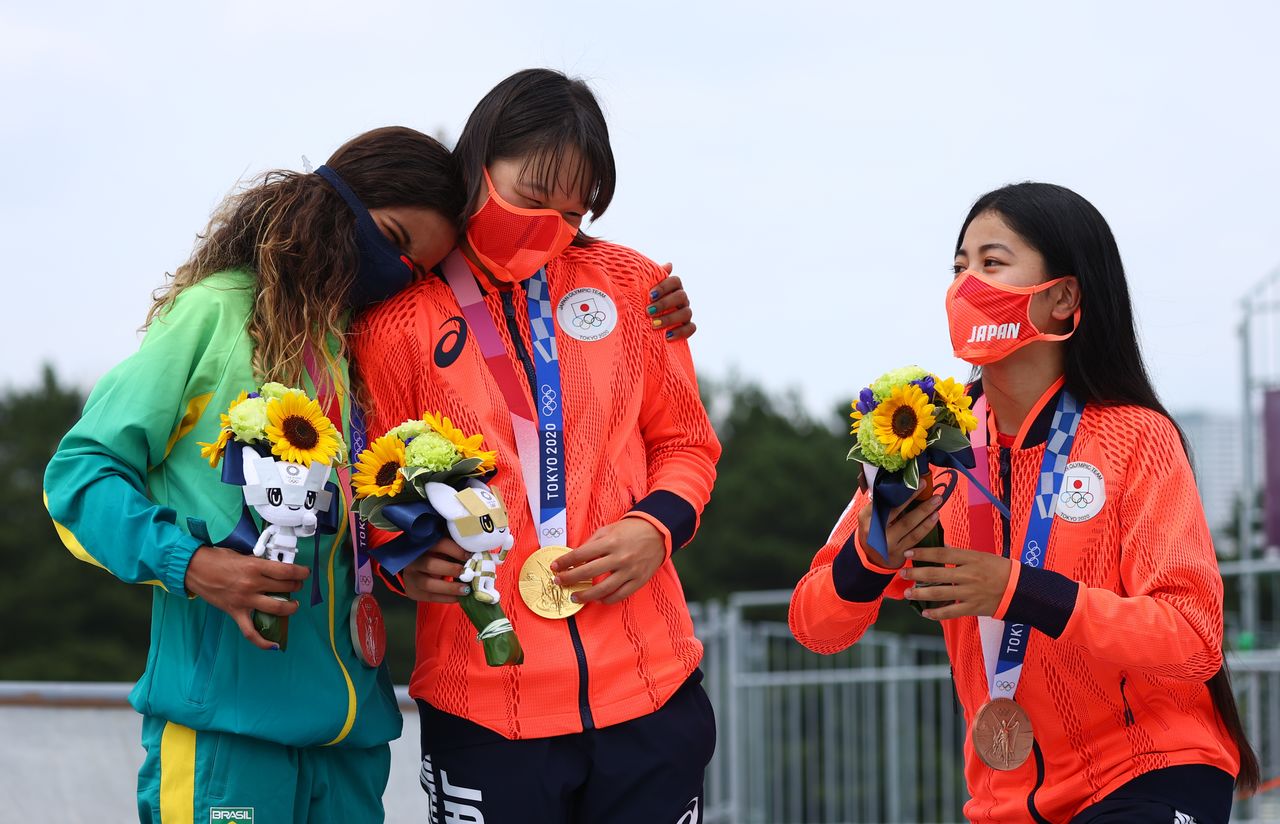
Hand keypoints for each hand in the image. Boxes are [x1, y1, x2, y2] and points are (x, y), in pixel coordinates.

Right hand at [184, 546, 309, 649]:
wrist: (194, 568)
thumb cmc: (217, 559)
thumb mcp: (243, 555)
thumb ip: (259, 562)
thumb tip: (275, 567)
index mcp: (255, 566)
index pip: (286, 571)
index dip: (301, 573)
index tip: (305, 573)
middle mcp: (252, 584)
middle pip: (284, 588)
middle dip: (296, 586)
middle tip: (297, 585)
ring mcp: (244, 600)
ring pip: (276, 608)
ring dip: (290, 607)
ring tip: (293, 605)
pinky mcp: (235, 612)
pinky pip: (250, 632)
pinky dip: (263, 641)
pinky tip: (274, 645)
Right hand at [401, 537, 471, 603]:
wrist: (415, 571)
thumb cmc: (435, 557)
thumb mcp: (443, 550)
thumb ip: (456, 550)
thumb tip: (477, 555)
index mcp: (423, 545)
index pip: (438, 545)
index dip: (455, 550)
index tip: (470, 557)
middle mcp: (414, 561)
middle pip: (430, 564)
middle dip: (451, 570)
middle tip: (468, 574)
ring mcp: (411, 577)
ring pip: (428, 584)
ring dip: (449, 588)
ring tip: (466, 590)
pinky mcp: (413, 591)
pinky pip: (429, 597)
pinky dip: (445, 598)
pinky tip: (458, 598)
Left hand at [550, 517, 665, 604]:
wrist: (658, 532)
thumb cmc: (630, 530)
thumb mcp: (608, 530)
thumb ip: (591, 543)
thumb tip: (574, 558)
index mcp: (609, 542)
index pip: (580, 554)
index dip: (564, 562)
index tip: (555, 567)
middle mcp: (619, 557)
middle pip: (588, 572)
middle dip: (569, 579)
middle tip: (558, 582)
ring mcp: (629, 571)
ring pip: (603, 589)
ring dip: (585, 596)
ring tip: (574, 597)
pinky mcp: (638, 581)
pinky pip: (619, 595)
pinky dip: (606, 600)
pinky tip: (597, 599)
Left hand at [648, 263, 695, 341]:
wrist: (645, 322)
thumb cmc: (645, 302)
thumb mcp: (646, 289)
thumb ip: (654, 277)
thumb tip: (670, 264)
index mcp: (673, 287)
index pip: (676, 281)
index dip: (664, 287)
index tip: (650, 295)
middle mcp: (682, 298)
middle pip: (681, 296)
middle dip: (664, 304)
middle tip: (648, 311)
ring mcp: (686, 312)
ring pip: (686, 313)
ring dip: (670, 319)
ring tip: (654, 325)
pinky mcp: (687, 326)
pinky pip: (691, 328)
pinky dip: (680, 332)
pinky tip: (667, 336)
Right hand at [855, 485, 942, 569]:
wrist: (872, 557)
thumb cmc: (873, 531)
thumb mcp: (868, 517)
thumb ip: (879, 504)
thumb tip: (899, 487)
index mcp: (866, 518)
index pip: (883, 501)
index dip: (898, 492)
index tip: (912, 481)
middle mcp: (875, 531)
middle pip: (896, 511)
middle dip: (913, 497)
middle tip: (926, 485)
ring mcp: (888, 543)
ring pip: (909, 525)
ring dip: (924, 511)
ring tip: (936, 500)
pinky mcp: (901, 552)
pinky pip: (916, 537)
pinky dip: (926, 526)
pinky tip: (934, 517)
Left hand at [900, 546, 1014, 619]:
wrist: (1020, 589)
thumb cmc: (1001, 569)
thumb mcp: (982, 555)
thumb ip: (961, 554)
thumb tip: (942, 548)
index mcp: (971, 558)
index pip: (942, 554)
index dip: (923, 553)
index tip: (908, 553)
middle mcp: (969, 575)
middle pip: (937, 574)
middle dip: (916, 574)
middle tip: (902, 573)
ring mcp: (970, 592)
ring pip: (940, 594)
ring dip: (921, 594)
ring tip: (908, 593)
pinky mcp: (973, 608)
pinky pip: (952, 612)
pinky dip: (937, 614)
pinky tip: (926, 613)